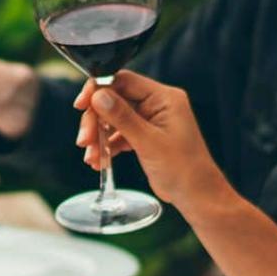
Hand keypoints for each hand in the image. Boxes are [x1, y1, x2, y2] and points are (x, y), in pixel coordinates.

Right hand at [84, 71, 235, 218]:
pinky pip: (117, 134)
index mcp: (164, 98)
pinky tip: (99, 161)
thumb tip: (98, 95)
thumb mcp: (149, 142)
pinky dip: (106, 146)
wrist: (195, 195)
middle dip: (96, 120)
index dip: (98, 89)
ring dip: (98, 136)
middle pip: (114, 100)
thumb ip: (122, 117)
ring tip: (91, 156)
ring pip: (112, 119)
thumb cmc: (183, 169)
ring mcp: (149, 120)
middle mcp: (156, 105)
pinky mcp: (143, 136)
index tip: (81, 105)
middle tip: (84, 140)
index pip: (124, 81)